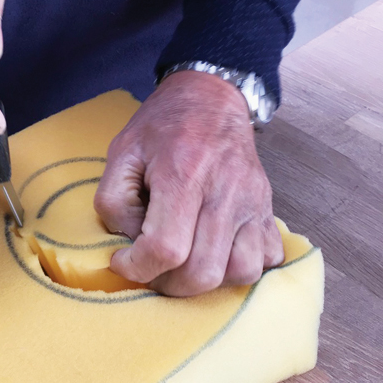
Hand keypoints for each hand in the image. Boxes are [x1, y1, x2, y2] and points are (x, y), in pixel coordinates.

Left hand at [94, 70, 283, 295]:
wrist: (211, 98)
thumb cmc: (161, 128)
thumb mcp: (121, 153)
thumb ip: (114, 202)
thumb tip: (130, 245)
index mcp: (184, 174)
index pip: (166, 248)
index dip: (138, 268)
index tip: (123, 261)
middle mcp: (225, 191)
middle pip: (203, 271)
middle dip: (169, 284)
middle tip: (151, 269)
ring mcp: (254, 203)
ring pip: (240, 273)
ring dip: (208, 282)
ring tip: (184, 265)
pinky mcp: (268, 210)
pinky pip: (268, 260)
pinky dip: (242, 270)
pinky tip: (217, 256)